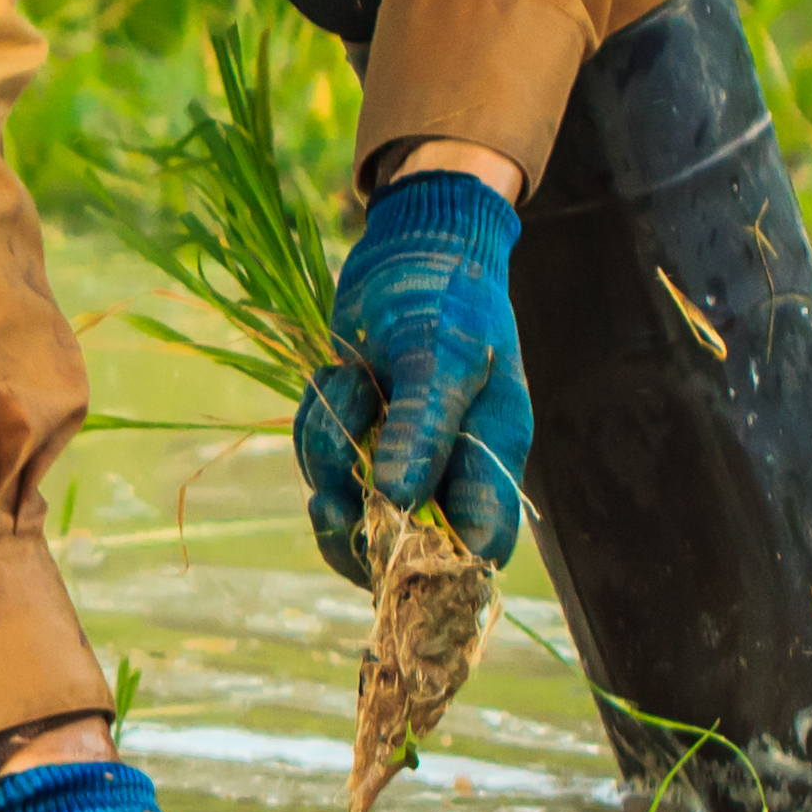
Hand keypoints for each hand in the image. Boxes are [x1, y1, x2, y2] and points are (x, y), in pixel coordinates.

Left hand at [295, 167, 533, 571]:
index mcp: (493, 458)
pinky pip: (323, 462)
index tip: (384, 544)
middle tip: (328, 493)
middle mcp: (450, 470)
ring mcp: (401, 456)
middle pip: (401, 547)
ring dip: (330, 452)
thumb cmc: (448, 294)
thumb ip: (425, 426)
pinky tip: (334, 374)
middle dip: (356, 517)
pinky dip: (318, 424)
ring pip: (349, 503)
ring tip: (349, 379)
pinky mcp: (361, 437)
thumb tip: (398, 499)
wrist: (413, 245)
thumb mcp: (443, 352)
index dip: (434, 567)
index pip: (477, 548)